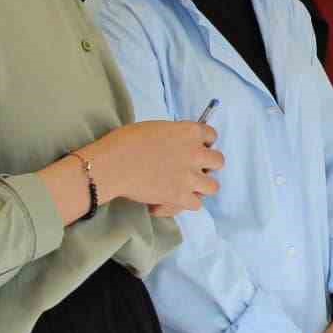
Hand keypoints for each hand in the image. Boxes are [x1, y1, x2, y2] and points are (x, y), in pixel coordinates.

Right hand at [88, 121, 222, 215]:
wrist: (114, 164)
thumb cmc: (126, 141)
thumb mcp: (156, 128)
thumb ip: (173, 136)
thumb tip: (175, 146)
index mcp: (189, 131)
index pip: (211, 135)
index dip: (204, 142)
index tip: (194, 147)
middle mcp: (196, 153)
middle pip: (219, 161)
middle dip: (207, 165)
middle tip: (192, 169)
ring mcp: (191, 177)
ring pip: (213, 186)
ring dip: (201, 187)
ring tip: (186, 187)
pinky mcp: (181, 197)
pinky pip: (196, 204)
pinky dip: (184, 203)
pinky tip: (171, 200)